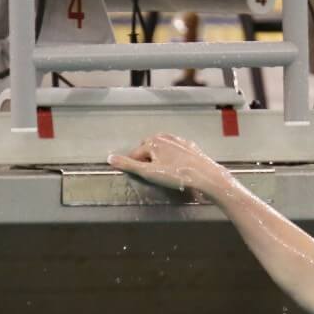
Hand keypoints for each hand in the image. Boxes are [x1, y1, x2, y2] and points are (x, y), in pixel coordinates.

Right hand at [108, 134, 233, 196]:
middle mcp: (164, 137)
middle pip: (148, 148)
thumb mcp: (149, 172)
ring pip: (162, 147)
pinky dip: (172, 156)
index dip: (135, 166)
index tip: (141, 176)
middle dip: (147, 159)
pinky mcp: (190, 146)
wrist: (205, 175)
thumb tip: (109, 158)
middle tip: (153, 174)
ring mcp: (179, 140)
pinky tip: (177, 166)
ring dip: (159, 157)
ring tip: (165, 171)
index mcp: (153, 142)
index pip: (135, 154)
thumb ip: (128, 165)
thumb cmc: (176, 175)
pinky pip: (175, 149)